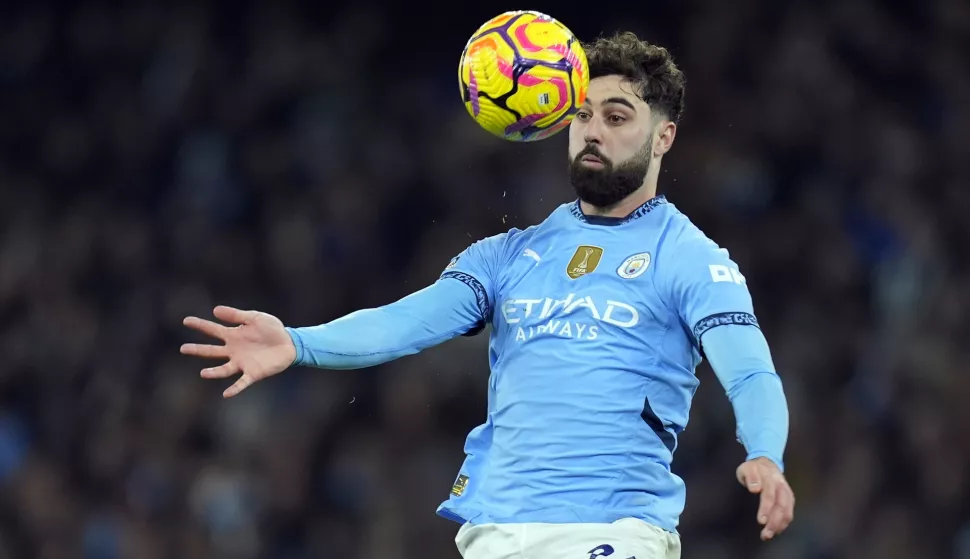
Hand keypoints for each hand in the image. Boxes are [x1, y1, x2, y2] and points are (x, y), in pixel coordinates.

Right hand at [181, 306, 296, 397]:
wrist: (290, 343)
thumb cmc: (273, 330)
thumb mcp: (255, 318)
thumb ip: (236, 315)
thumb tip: (215, 310)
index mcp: (234, 335)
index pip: (213, 330)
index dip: (200, 325)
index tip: (186, 320)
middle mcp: (234, 351)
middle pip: (212, 351)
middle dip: (198, 350)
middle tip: (183, 349)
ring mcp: (242, 363)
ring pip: (223, 369)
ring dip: (214, 372)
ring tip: (203, 373)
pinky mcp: (253, 373)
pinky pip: (242, 382)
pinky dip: (235, 389)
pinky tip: (226, 393)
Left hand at [736, 457, 794, 540]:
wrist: (767, 462)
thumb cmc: (754, 468)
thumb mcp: (747, 468)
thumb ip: (751, 477)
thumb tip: (754, 489)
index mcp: (770, 478)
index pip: (769, 495)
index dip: (766, 509)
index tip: (761, 521)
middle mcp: (781, 486)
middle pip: (781, 506)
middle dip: (774, 522)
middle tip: (765, 535)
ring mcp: (787, 493)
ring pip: (787, 511)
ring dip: (780, 525)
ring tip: (768, 536)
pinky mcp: (789, 499)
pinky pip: (789, 512)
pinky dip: (784, 523)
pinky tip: (776, 531)